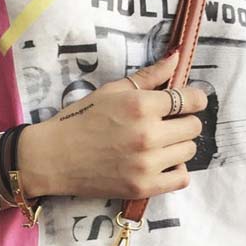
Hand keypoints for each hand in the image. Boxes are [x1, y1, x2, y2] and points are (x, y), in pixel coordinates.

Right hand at [18, 50, 208, 199]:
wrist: (52, 158)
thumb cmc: (79, 120)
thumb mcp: (111, 91)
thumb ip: (148, 76)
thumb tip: (176, 58)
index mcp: (141, 105)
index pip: (192, 100)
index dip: (193, 99)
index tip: (186, 103)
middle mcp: (148, 135)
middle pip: (193, 127)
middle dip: (183, 122)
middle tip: (166, 124)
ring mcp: (146, 164)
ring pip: (188, 152)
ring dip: (178, 146)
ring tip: (158, 145)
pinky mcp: (142, 187)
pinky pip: (180, 179)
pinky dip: (175, 171)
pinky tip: (160, 164)